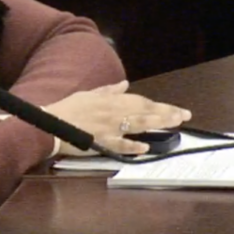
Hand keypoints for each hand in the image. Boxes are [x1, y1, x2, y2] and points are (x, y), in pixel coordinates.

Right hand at [43, 81, 190, 155]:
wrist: (49, 123)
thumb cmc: (67, 108)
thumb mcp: (88, 94)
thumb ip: (108, 90)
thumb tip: (124, 84)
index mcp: (110, 101)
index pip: (140, 101)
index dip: (159, 105)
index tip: (177, 109)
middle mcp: (113, 112)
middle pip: (144, 111)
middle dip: (166, 113)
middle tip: (184, 116)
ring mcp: (108, 128)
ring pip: (137, 124)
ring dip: (156, 124)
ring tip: (174, 125)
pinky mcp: (100, 142)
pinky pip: (119, 144)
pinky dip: (132, 146)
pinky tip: (145, 148)